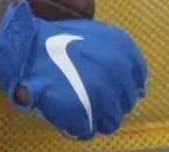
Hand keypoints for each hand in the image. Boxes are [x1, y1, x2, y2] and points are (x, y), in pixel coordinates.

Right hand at [0, 0, 147, 139]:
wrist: (29, 51)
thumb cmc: (59, 40)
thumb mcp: (98, 37)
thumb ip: (119, 56)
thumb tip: (139, 84)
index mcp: (124, 54)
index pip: (139, 83)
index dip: (123, 89)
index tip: (111, 90)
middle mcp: (119, 76)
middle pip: (125, 105)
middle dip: (110, 104)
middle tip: (88, 97)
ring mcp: (103, 99)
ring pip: (111, 123)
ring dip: (96, 119)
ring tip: (78, 109)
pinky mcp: (84, 117)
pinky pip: (88, 132)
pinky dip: (78, 127)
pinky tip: (68, 115)